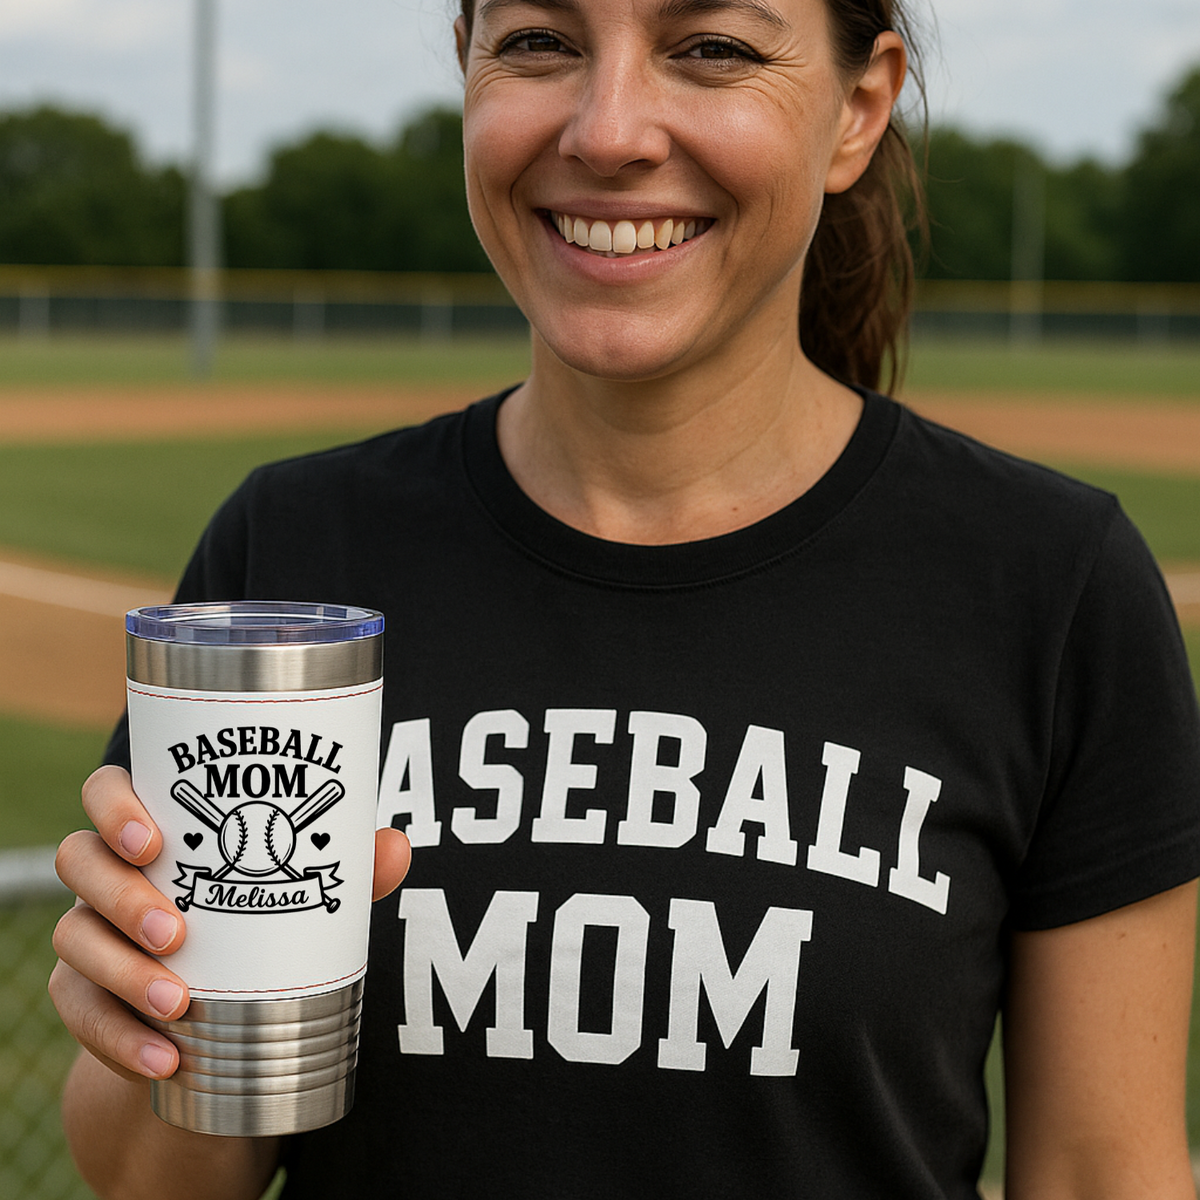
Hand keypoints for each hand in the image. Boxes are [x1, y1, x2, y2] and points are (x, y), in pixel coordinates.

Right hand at [50, 765, 411, 1082]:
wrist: (214, 1012)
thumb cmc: (260, 916)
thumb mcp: (303, 889)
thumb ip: (348, 868)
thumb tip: (396, 847)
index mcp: (153, 827)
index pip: (106, 792)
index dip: (115, 808)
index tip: (154, 842)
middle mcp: (109, 873)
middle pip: (80, 862)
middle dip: (123, 897)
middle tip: (175, 933)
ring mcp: (89, 932)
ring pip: (74, 939)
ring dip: (121, 972)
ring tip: (177, 1004)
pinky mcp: (84, 994)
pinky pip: (80, 1012)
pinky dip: (118, 1039)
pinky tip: (163, 1058)